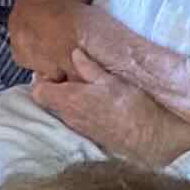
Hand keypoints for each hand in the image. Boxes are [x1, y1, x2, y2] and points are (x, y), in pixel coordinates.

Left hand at [32, 53, 189, 164]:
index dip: (43, 79)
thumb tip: (75, 54)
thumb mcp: (111, 79)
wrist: (151, 136)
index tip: (56, 70)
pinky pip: (78, 120)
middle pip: (50, 102)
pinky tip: (98, 102)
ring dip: (70, 99)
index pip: (39, 92)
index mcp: (70, 100)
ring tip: (87, 87)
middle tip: (72, 75)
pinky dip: (82, 110)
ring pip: (64, 111)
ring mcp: (80, 129)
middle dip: (57, 88)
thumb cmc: (131, 104)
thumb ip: (89, 67)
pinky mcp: (92, 136)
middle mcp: (70, 118)